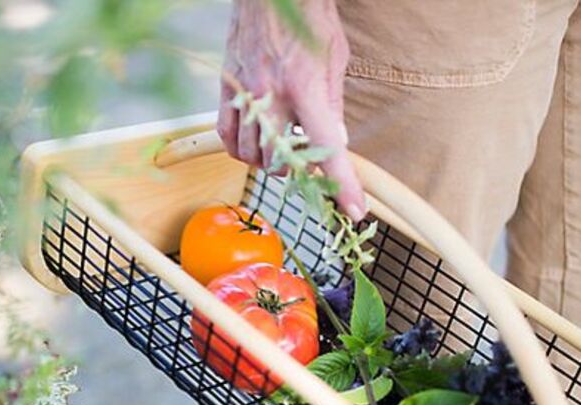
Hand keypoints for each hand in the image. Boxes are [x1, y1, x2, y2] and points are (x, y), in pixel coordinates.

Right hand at [217, 0, 365, 221]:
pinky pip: (228, 138)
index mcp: (304, 87)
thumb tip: (336, 143)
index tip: (353, 210)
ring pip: (253, 156)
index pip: (327, 150)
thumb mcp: (334, 58)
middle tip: (307, 159)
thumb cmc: (306, 17)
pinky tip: (256, 143)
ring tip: (283, 146)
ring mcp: (244, 95)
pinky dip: (243, 150)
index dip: (342, 185)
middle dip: (298, 168)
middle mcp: (270, 95)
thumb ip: (333, 105)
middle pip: (282, 161)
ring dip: (271, 161)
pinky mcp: (227, 91)